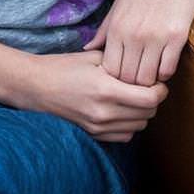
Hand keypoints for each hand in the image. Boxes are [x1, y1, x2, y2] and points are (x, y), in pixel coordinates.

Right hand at [0, 49, 167, 142]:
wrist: (34, 87)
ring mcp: (98, 127)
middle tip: (146, 88)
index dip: (160, 89)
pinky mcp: (93, 135)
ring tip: (132, 98)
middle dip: (153, 100)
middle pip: (149, 114)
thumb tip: (148, 68)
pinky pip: (125, 136)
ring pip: (139, 126)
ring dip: (141, 113)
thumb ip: (123, 63)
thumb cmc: (63, 67)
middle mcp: (104, 113)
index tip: (156, 82)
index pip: (151, 98)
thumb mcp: (94, 57)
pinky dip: (129, 125)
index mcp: (106, 90)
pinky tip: (120, 111)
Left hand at [84, 0, 193, 85]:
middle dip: (132, 84)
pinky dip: (165, 72)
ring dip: (149, 81)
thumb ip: (104, 30)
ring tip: (150, 74)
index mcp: (116, 28)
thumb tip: (88, 48)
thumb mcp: (119, 4)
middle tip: (137, 80)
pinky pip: (168, 69)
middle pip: (128, 78)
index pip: (110, 70)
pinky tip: (164, 63)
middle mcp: (133, 35)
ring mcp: (156, 37)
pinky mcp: (177, 36)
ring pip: (148, 78)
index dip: (115, 78)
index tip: (122, 76)